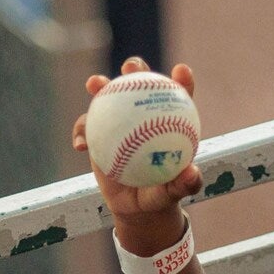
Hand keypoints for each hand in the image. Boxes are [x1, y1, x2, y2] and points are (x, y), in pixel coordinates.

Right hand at [73, 57, 205, 255]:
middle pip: (139, 82)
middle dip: (135, 67)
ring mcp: (118, 121)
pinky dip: (81, 130)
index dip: (182, 80)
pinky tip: (80, 144)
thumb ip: (184, 183)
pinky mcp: (96, 132)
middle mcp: (143, 114)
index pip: (179, 95)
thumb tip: (192, 173)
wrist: (135, 206)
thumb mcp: (173, 193)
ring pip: (108, 95)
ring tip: (96, 84)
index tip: (181, 71)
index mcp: (168, 121)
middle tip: (131, 68)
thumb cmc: (160, 195)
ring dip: (101, 85)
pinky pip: (86, 126)